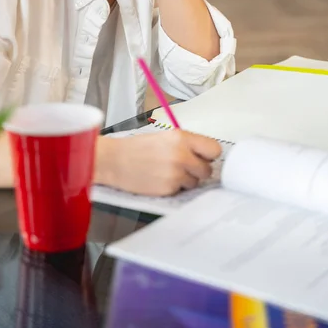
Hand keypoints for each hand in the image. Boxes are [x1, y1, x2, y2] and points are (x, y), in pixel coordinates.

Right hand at [94, 129, 220, 196]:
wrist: (114, 161)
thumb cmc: (136, 148)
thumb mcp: (164, 136)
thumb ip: (186, 143)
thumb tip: (205, 155)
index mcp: (181, 138)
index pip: (214, 149)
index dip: (209, 155)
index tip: (204, 157)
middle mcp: (181, 155)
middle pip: (207, 170)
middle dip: (198, 170)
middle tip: (185, 167)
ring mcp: (175, 174)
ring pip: (195, 182)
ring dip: (186, 180)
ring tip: (168, 172)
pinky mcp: (168, 189)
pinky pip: (181, 190)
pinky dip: (174, 187)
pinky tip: (160, 178)